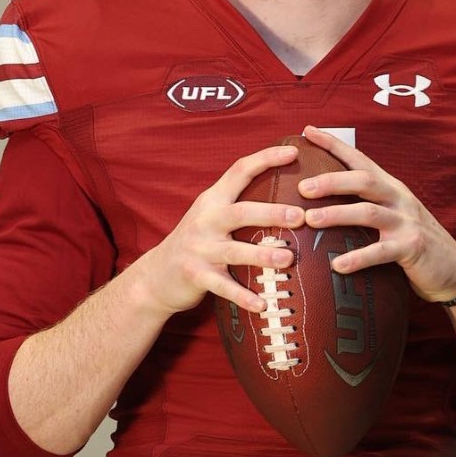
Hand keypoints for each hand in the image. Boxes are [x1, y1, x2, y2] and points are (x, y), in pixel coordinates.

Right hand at [131, 143, 306, 316]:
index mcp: (213, 200)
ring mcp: (199, 249)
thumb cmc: (196, 243)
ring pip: (234, 251)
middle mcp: (205, 221)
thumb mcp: (211, 216)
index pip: (239, 171)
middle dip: (272, 213)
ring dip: (262, 254)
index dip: (266, 159)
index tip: (293, 152)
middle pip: (241, 212)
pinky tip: (262, 304)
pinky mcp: (195, 275)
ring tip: (288, 259)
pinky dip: (243, 296)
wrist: (155, 275)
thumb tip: (287, 195)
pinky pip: (223, 287)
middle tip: (300, 216)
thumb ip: (239, 204)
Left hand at [296, 125, 455, 303]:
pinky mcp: (412, 247)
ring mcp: (407, 222)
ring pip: (368, 212)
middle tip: (302, 188)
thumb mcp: (392, 215)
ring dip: (337, 214)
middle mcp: (399, 198)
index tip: (307, 131)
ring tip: (311, 221)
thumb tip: (321, 205)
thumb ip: (365, 204)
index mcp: (390, 187)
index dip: (334, 144)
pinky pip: (381, 251)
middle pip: (363, 180)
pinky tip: (338, 265)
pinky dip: (358, 257)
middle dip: (331, 181)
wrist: (453, 268)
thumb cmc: (413, 242)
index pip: (360, 159)